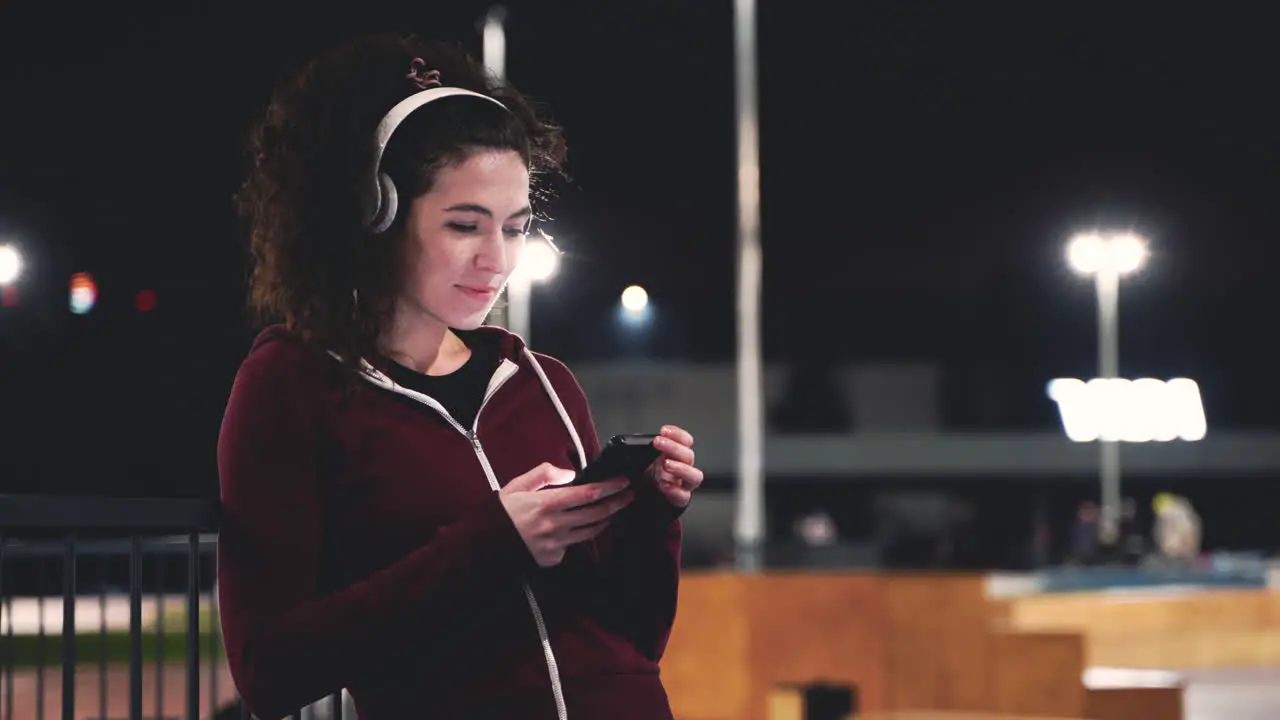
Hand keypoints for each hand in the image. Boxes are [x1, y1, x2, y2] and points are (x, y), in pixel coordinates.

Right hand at [499, 462, 633, 566]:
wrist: (482, 544)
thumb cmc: (501, 513)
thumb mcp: (518, 485)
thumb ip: (544, 474)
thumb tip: (570, 474)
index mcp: (546, 504)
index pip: (588, 494)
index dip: (609, 487)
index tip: (622, 481)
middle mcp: (554, 526)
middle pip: (596, 514)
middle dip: (616, 503)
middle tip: (628, 495)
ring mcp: (555, 545)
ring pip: (590, 532)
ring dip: (603, 520)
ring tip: (610, 510)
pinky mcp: (553, 559)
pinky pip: (572, 546)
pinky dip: (577, 535)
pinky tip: (578, 528)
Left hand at [647, 425, 703, 507]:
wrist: (645, 497)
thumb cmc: (647, 475)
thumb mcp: (645, 459)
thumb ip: (646, 450)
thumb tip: (636, 441)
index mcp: (676, 455)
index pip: (685, 441)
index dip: (677, 434)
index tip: (664, 430)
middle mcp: (683, 468)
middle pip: (689, 455)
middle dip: (674, 447)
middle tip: (658, 443)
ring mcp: (684, 484)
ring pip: (695, 476)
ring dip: (681, 469)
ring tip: (666, 465)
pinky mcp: (680, 499)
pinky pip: (684, 495)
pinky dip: (675, 490)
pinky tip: (664, 485)